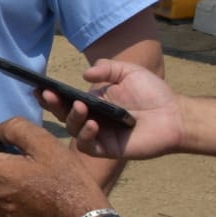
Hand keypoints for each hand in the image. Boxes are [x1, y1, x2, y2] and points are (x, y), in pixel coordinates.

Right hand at [38, 58, 180, 159]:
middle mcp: (91, 118)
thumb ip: (107, 67)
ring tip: (81, 107)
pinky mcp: (107, 149)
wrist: (175, 115)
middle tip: (48, 94)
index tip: (40, 87)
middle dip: (52, 104)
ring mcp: (98, 134)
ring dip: (73, 117)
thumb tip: (85, 74)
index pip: (65, 99)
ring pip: (73, 129)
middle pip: (63, 114)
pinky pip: (88, 145)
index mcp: (92, 102)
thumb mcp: (129, 72)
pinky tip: (93, 124)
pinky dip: (86, 135)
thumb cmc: (153, 93)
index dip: (51, 95)